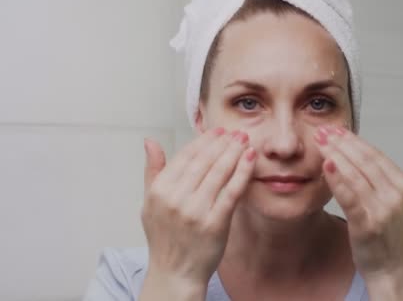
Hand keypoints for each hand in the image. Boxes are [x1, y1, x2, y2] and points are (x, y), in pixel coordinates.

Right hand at [140, 128, 256, 296]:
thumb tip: (150, 141)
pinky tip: (250, 158)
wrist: (175, 273)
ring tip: (244, 140)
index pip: (185, 157)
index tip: (217, 131)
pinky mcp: (215, 223)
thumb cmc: (164, 237)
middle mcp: (175, 199)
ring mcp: (195, 211)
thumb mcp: (150, 203)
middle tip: (236, 131)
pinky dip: (243, 171)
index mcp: (159, 191)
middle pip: (204, 162)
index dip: (203, 141)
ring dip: (234, 152)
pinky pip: (232, 191)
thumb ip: (153, 171)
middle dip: (222, 143)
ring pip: (219, 172)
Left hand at [314, 126, 402, 298]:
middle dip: (342, 143)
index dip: (356, 140)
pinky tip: (327, 165)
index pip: (377, 156)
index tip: (339, 130)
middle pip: (365, 162)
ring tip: (320, 143)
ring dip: (336, 155)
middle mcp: (396, 197)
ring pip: (356, 175)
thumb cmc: (400, 238)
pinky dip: (338, 181)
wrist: (394, 272)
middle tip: (323, 131)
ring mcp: (382, 211)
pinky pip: (350, 198)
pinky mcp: (367, 225)